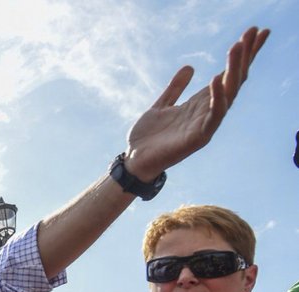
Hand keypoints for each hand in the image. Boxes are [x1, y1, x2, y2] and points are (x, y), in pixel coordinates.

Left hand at [125, 27, 268, 179]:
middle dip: (244, 57)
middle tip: (254, 31)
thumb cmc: (148, 137)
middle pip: (232, 81)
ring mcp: (205, 125)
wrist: (134, 161)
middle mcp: (207, 113)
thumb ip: (175, 88)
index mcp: (200, 104)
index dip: (240, 56)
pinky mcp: (198, 138)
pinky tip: (217, 78)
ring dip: (233, 70)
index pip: (227, 76)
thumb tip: (190, 67)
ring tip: (237, 47)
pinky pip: (213, 115)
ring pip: (227, 94)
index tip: (253, 32)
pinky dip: (216, 97)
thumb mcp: (161, 106)